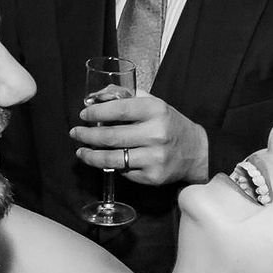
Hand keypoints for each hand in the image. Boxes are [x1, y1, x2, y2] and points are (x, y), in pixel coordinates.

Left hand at [71, 91, 208, 185]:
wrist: (196, 151)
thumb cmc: (168, 124)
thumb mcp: (152, 104)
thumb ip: (125, 96)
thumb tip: (95, 96)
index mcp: (156, 110)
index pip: (118, 109)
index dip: (96, 113)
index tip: (83, 115)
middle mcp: (156, 134)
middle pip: (110, 136)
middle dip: (87, 135)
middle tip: (75, 133)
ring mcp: (155, 157)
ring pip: (112, 159)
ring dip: (90, 156)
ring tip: (81, 151)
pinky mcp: (152, 176)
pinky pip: (123, 172)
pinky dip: (111, 166)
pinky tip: (106, 161)